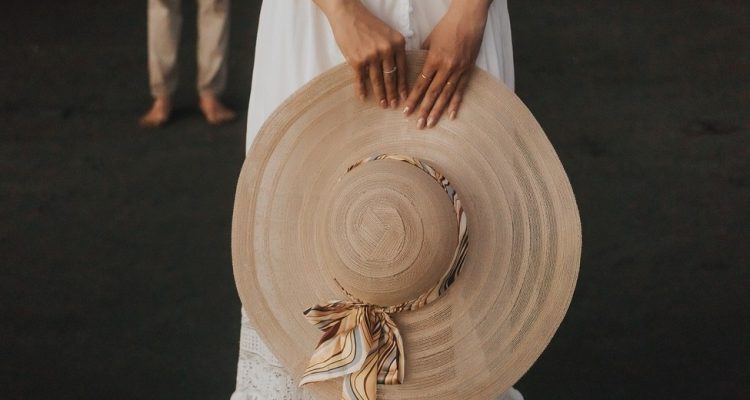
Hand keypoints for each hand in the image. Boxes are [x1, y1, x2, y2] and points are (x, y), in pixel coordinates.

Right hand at [315, 0, 407, 108]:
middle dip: (393, 94)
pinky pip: (360, 79)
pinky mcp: (357, 60)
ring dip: (380, 94)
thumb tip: (395, 71)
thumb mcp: (387, 33)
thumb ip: (393, 49)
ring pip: (377, 80)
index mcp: (397, 43)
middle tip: (394, 105)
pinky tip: (363, 98)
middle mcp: (386, 50)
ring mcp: (371, 56)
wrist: (348, 14)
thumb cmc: (367, 23)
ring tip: (382, 104)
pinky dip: (361, 90)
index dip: (403, 85)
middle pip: (391, 77)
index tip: (405, 96)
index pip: (403, 68)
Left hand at [403, 0, 490, 127]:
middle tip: (417, 125)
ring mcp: (459, 70)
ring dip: (438, 111)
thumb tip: (416, 69)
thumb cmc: (447, 26)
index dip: (413, 99)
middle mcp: (446, 67)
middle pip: (432, 94)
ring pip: (446, 95)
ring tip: (430, 123)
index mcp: (433, 59)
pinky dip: (455, 104)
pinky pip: (461, 90)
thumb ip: (423, 56)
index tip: (405, 111)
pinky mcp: (468, 70)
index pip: (421, 84)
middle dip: (423, 110)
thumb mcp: (429, 39)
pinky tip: (451, 116)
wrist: (469, 18)